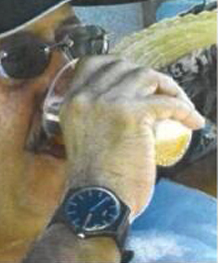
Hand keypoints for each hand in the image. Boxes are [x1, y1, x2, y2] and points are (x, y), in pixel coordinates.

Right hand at [59, 55, 203, 217]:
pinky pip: (167, 102)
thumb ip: (95, 114)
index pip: (92, 63)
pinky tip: (192, 120)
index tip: (134, 76)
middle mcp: (86, 96)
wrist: (96, 199)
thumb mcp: (82, 134)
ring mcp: (108, 102)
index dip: (117, 64)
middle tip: (162, 92)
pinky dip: (185, 110)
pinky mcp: (131, 115)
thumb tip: (126, 102)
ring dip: (168, 87)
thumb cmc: (93, 175)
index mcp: (71, 101)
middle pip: (122, 65)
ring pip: (145, 75)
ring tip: (180, 104)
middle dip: (147, 75)